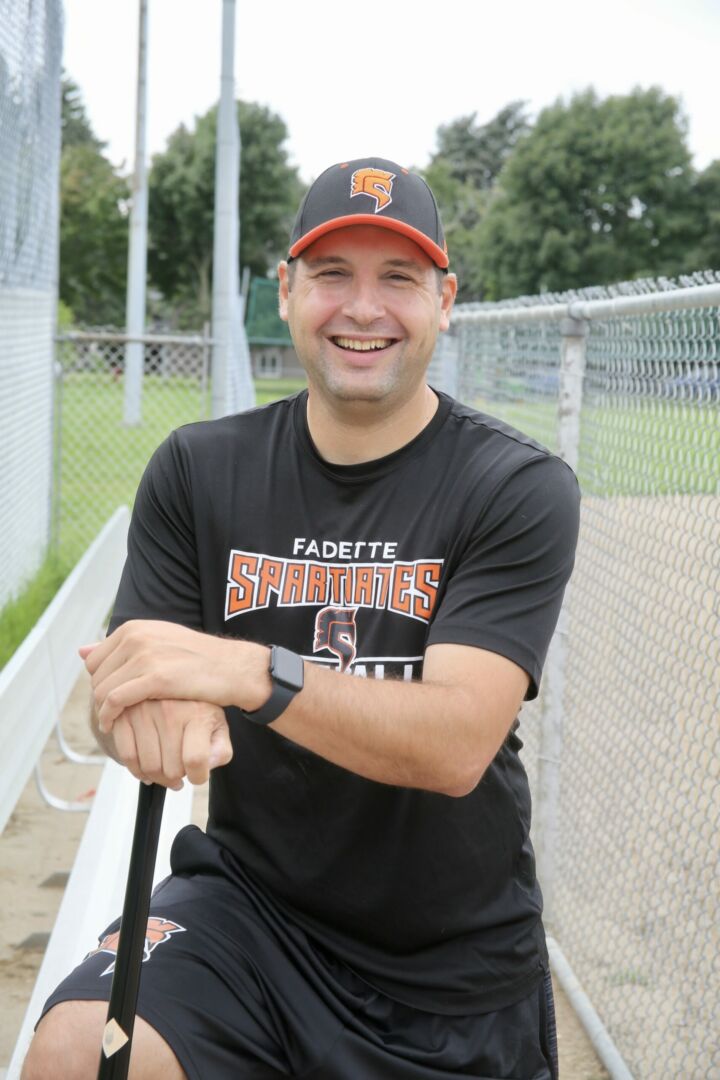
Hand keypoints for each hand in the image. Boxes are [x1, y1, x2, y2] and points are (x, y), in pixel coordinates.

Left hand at [81, 620, 269, 730]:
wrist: (232, 668)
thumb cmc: (198, 659)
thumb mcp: (159, 642)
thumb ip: (122, 647)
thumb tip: (81, 650)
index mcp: (135, 628)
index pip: (95, 659)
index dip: (100, 681)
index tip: (110, 698)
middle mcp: (137, 637)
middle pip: (97, 675)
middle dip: (100, 697)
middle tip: (112, 714)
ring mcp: (145, 655)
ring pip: (102, 690)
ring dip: (102, 710)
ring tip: (111, 723)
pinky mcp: (155, 677)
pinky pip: (115, 700)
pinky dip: (108, 716)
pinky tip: (112, 726)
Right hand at [99, 698, 232, 787]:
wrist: (171, 683)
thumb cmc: (196, 710)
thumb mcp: (218, 726)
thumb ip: (220, 749)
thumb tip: (207, 764)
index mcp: (197, 712)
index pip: (195, 760)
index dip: (198, 777)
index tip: (197, 775)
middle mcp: (170, 710)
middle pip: (170, 769)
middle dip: (177, 777)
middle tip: (179, 771)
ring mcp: (145, 711)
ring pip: (148, 766)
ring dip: (157, 777)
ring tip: (165, 769)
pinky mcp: (125, 715)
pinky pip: (127, 755)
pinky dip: (136, 769)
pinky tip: (146, 767)